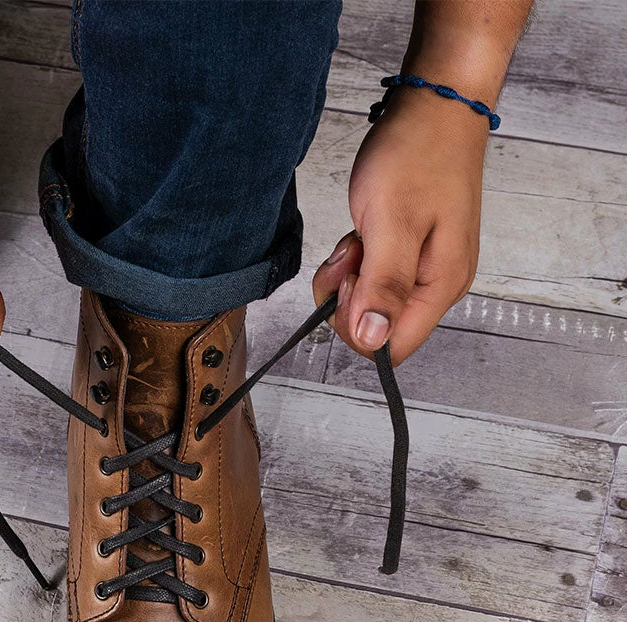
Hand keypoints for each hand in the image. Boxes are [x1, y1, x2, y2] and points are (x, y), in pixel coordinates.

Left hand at [312, 87, 486, 364]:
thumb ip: (383, 286)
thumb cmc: (418, 154)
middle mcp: (438, 284)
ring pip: (370, 300)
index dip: (358, 327)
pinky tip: (365, 227)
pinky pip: (373, 275)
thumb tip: (374, 340)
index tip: (352, 282)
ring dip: (351, 272)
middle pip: (377, 326)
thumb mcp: (392, 222)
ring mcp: (426, 268)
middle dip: (350, 296)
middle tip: (354, 250)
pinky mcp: (412, 251)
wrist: (437, 104)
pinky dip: (358, 256)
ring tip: (361, 231)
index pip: (392, 347)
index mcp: (441, 286)